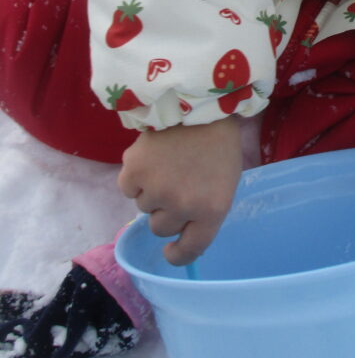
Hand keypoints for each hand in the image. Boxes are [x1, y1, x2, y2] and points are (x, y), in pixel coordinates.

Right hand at [118, 116, 242, 265]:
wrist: (199, 103)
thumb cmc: (218, 143)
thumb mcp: (225, 183)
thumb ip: (204, 210)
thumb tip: (181, 232)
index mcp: (213, 210)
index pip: (191, 250)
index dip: (178, 254)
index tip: (171, 251)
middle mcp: (183, 206)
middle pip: (161, 228)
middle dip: (166, 211)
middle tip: (175, 184)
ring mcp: (157, 190)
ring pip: (142, 208)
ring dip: (152, 191)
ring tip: (167, 163)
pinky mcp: (134, 172)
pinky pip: (127, 189)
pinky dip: (135, 177)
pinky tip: (151, 157)